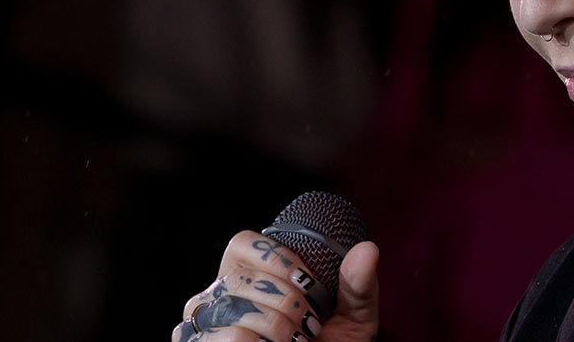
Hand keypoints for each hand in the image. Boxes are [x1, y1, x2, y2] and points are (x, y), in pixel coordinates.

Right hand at [171, 230, 378, 341]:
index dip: (276, 258)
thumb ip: (358, 286)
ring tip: (295, 341)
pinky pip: (228, 336)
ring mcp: (206, 324)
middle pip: (240, 277)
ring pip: (232, 308)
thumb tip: (367, 249)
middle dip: (285, 300)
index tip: (309, 283)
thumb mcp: (352, 318)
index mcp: (249, 274)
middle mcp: (219, 295)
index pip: (244, 242)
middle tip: (309, 324)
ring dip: (274, 326)